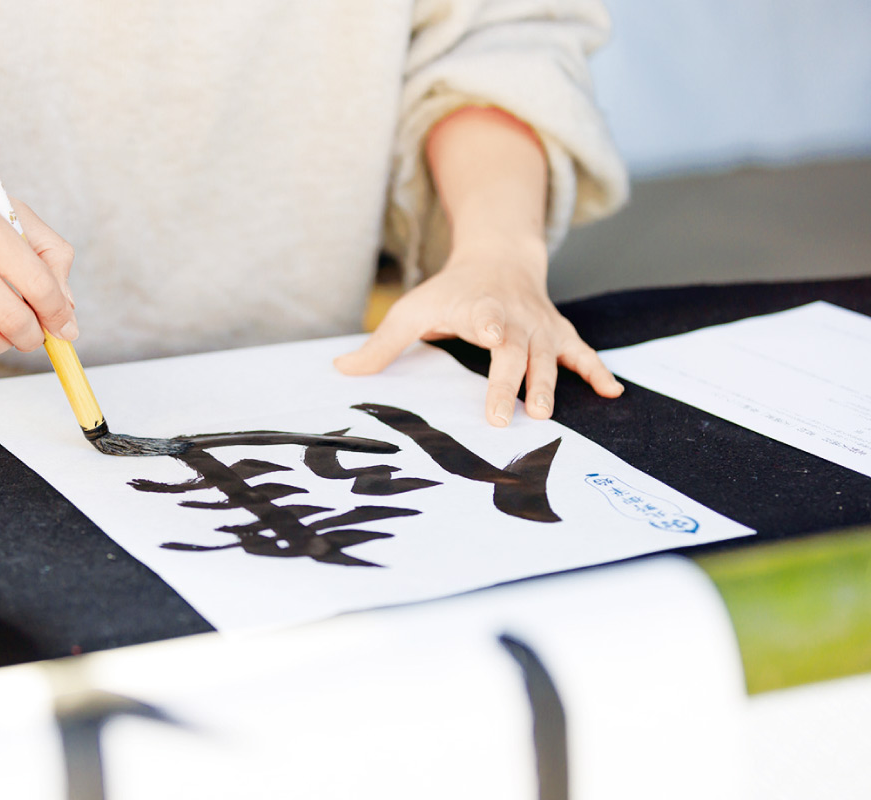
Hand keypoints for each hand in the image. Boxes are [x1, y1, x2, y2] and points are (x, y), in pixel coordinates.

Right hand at [0, 150, 77, 355]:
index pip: (37, 284)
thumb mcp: (1, 205)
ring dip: (7, 340)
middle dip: (36, 334)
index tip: (64, 322)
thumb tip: (67, 309)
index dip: (59, 312)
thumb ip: (45, 251)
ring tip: (7, 321)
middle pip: (14, 322)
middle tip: (38, 329)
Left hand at [334, 239, 622, 425]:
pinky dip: (597, 371)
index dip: (490, 324)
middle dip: (514, 382)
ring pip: (548, 358)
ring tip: (545, 415)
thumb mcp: (412, 310)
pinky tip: (613, 393)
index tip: (492, 334)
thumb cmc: (452, 291)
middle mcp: (514, 319)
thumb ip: (380, 344)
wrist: (500, 257)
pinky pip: (581, 354)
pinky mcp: (557, 335)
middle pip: (516, 351)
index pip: (485, 317)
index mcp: (479, 309)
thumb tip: (340, 369)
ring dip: (551, 385)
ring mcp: (540, 328)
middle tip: (509, 415)